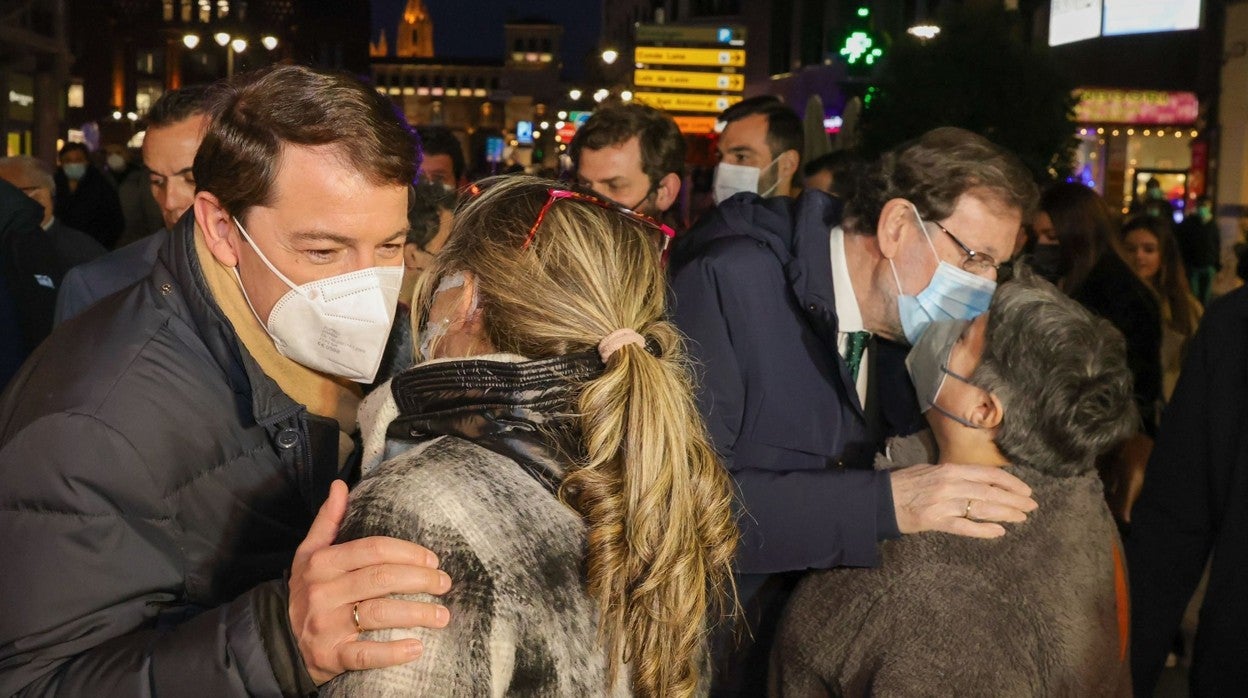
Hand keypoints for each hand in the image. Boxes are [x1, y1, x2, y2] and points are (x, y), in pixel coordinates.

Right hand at [289, 480, 452, 684]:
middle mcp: (323, 592)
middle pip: (382, 579)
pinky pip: (366, 655)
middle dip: (421, 580)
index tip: (432, 560)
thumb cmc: (306, 592)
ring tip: (442, 615)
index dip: (408, 552)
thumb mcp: (308, 554)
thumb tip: (340, 485)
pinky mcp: (330, 656)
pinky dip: (393, 652)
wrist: (279, 642)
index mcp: (322, 563)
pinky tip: (417, 647)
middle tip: (444, 584)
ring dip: (417, 614)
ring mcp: (326, 625)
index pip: (373, 549)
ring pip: (379, 614)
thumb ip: (328, 520)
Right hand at [890, 463, 1037, 537]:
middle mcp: (950, 484)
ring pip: (982, 509)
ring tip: (1021, 518)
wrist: (879, 499)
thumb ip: (954, 475)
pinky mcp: (936, 522)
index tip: (1026, 490)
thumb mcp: (930, 470)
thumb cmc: (904, 483)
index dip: (1010, 482)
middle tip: (1031, 507)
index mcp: (949, 469)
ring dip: (1005, 514)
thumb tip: (979, 480)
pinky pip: (965, 527)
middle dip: (1014, 500)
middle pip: (990, 492)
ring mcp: (944, 504)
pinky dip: (983, 530)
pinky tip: (999, 532)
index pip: (987, 474)